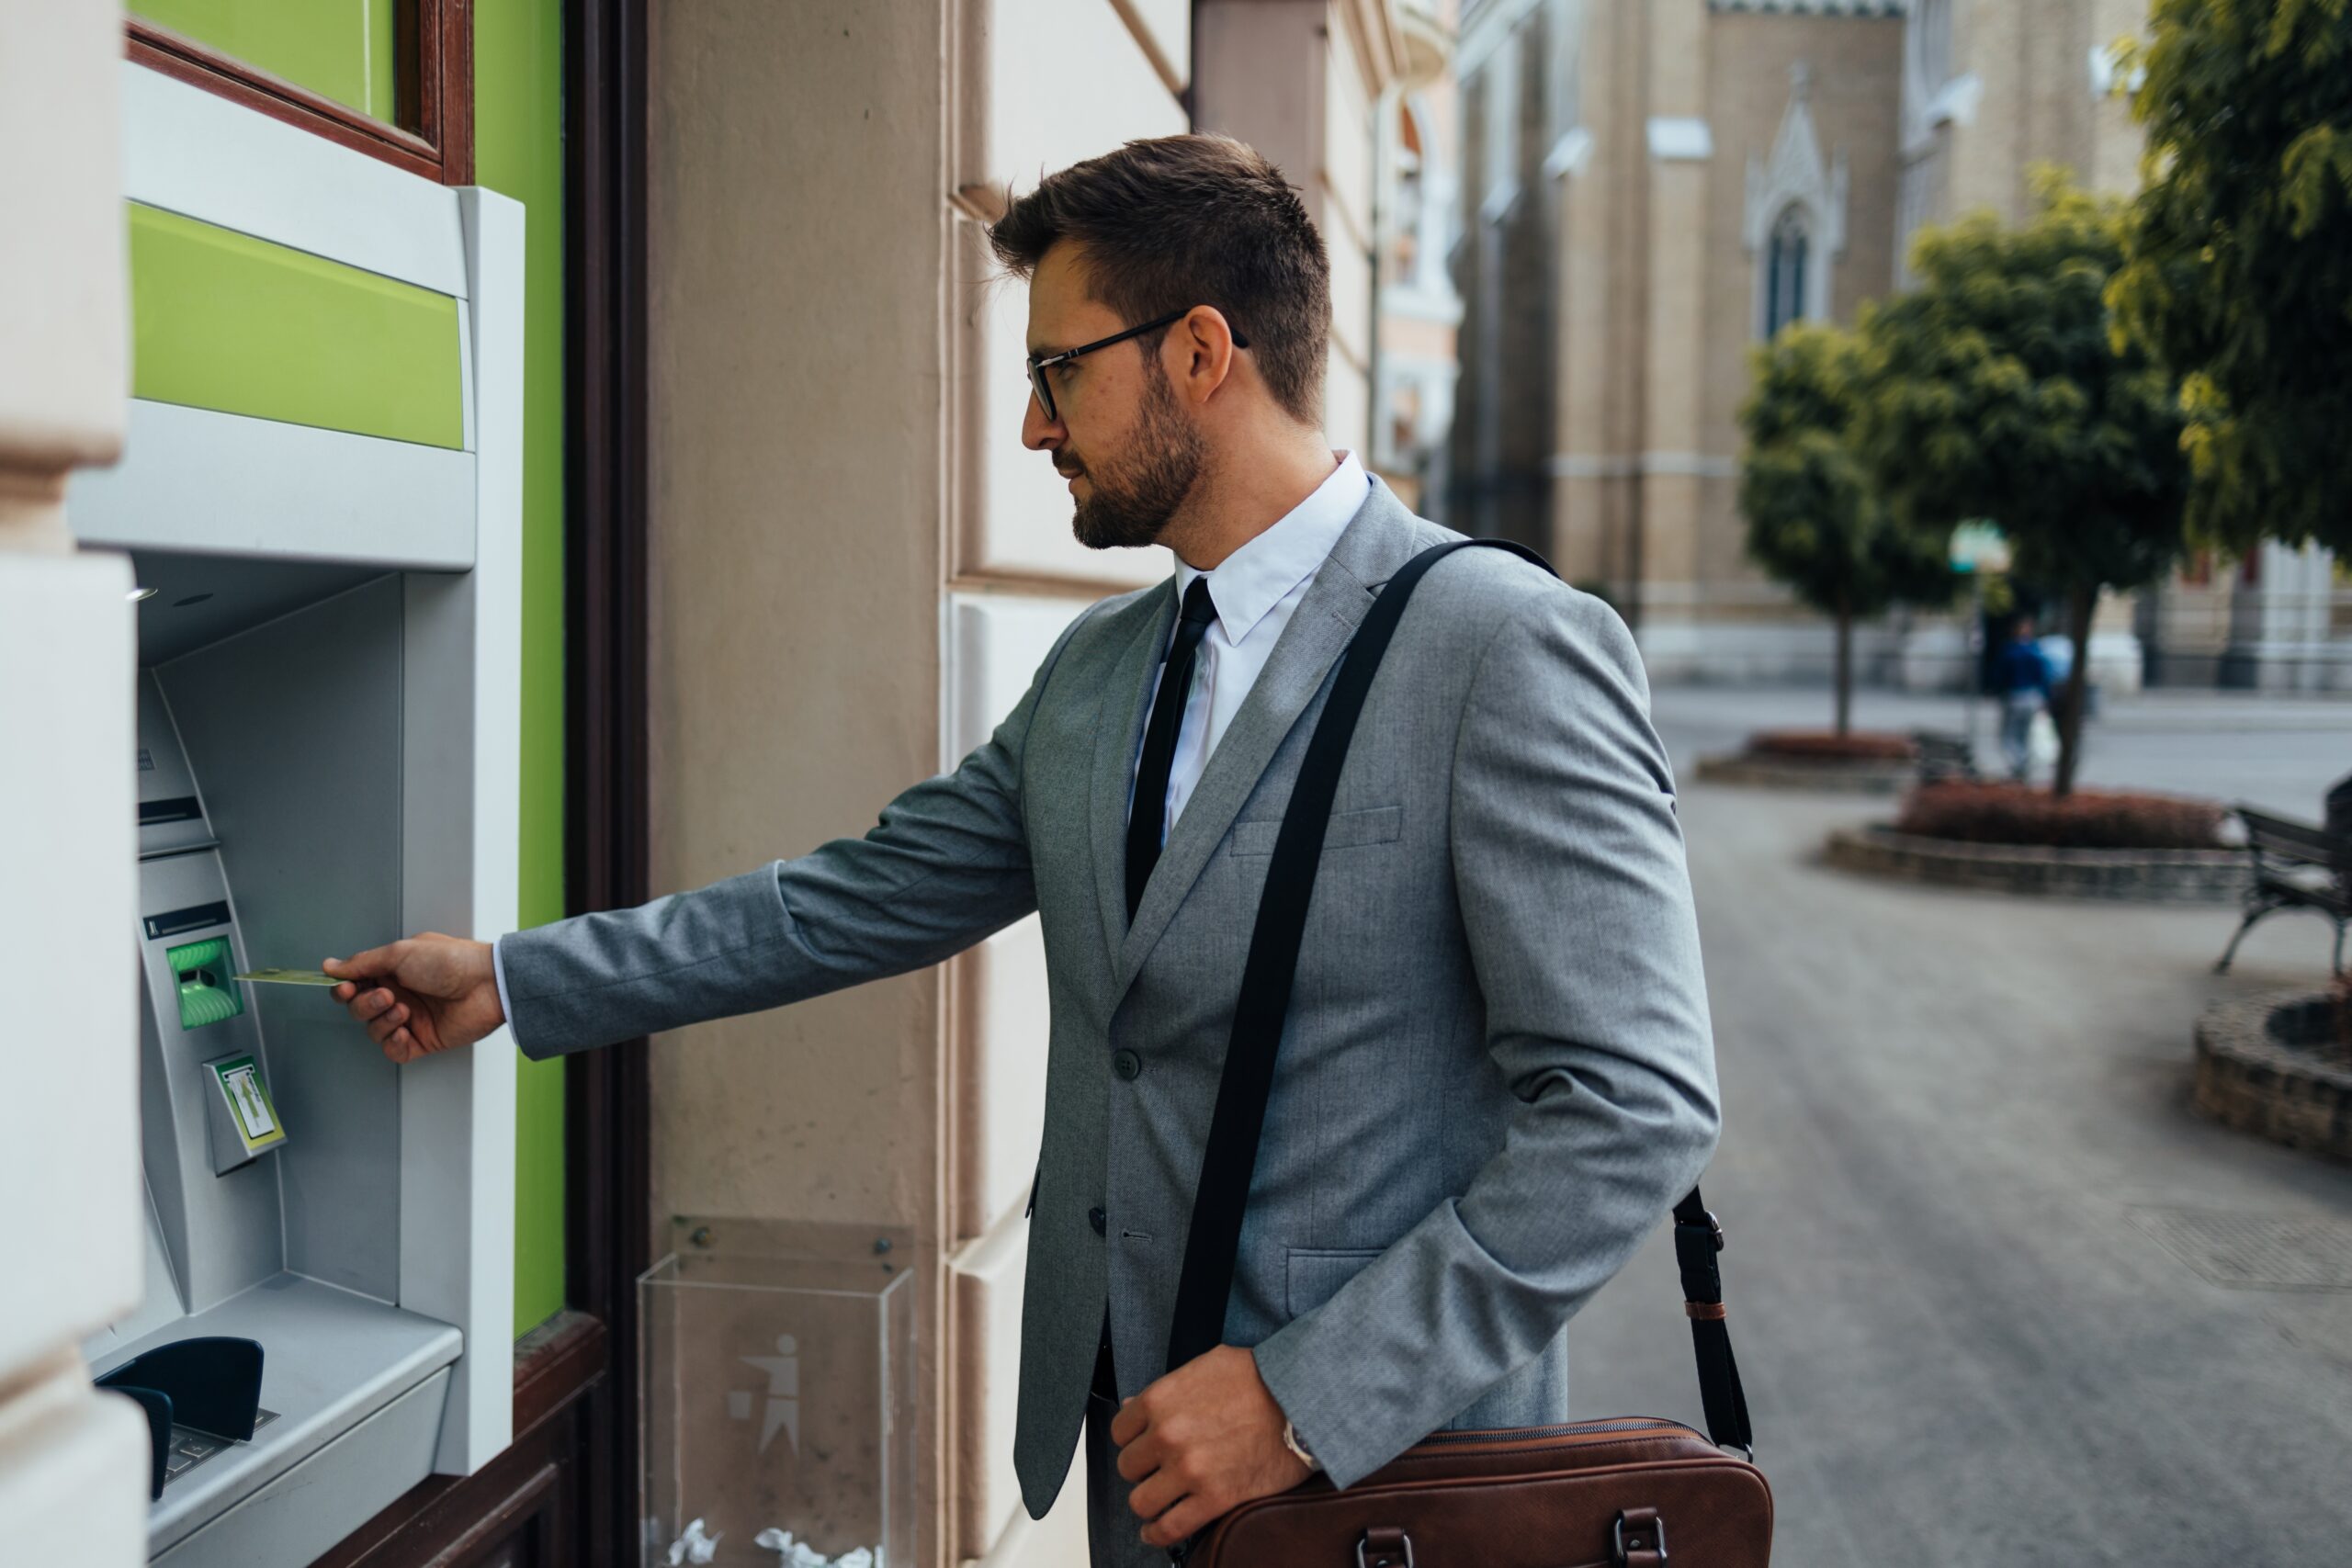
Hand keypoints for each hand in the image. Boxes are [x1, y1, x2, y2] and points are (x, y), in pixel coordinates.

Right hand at [324, 933, 502, 1063]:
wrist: (487, 983)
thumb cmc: (451, 961)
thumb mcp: (401, 953)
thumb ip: (363, 963)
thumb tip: (330, 966)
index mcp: (392, 971)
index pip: (354, 985)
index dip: (344, 989)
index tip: (345, 988)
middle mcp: (399, 995)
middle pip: (359, 1009)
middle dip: (365, 1004)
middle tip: (386, 995)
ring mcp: (410, 1019)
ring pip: (373, 1030)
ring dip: (382, 1021)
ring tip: (403, 1009)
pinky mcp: (423, 1040)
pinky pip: (394, 1050)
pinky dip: (393, 1042)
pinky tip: (404, 1030)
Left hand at [1111, 1345, 1311, 1548]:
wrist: (1301, 1399)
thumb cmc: (1258, 1377)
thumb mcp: (1204, 1366)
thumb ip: (1165, 1389)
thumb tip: (1132, 1405)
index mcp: (1159, 1400)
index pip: (1120, 1430)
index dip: (1133, 1439)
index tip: (1144, 1445)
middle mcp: (1167, 1436)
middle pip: (1128, 1467)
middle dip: (1142, 1469)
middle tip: (1160, 1468)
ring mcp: (1189, 1470)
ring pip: (1141, 1502)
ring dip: (1150, 1500)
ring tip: (1162, 1497)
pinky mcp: (1214, 1498)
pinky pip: (1169, 1528)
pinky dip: (1157, 1534)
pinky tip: (1157, 1530)